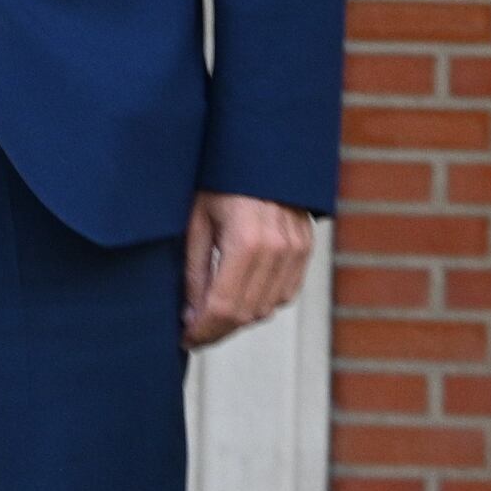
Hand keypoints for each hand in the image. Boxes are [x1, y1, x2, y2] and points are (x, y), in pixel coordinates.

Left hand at [182, 191, 314, 347]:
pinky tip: (240, 297)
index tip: (185, 339)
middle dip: (218, 330)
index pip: (223, 306)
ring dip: (239, 319)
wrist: (260, 151)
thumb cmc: (219, 179)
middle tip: (194, 333)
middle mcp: (277, 250)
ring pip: (268, 308)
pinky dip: (263, 303)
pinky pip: (286, 293)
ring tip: (212, 316)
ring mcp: (296, 250)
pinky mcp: (305, 249)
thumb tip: (189, 314)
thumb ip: (194, 270)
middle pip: (247, 313)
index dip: (202, 330)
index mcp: (245, 241)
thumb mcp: (196, 220)